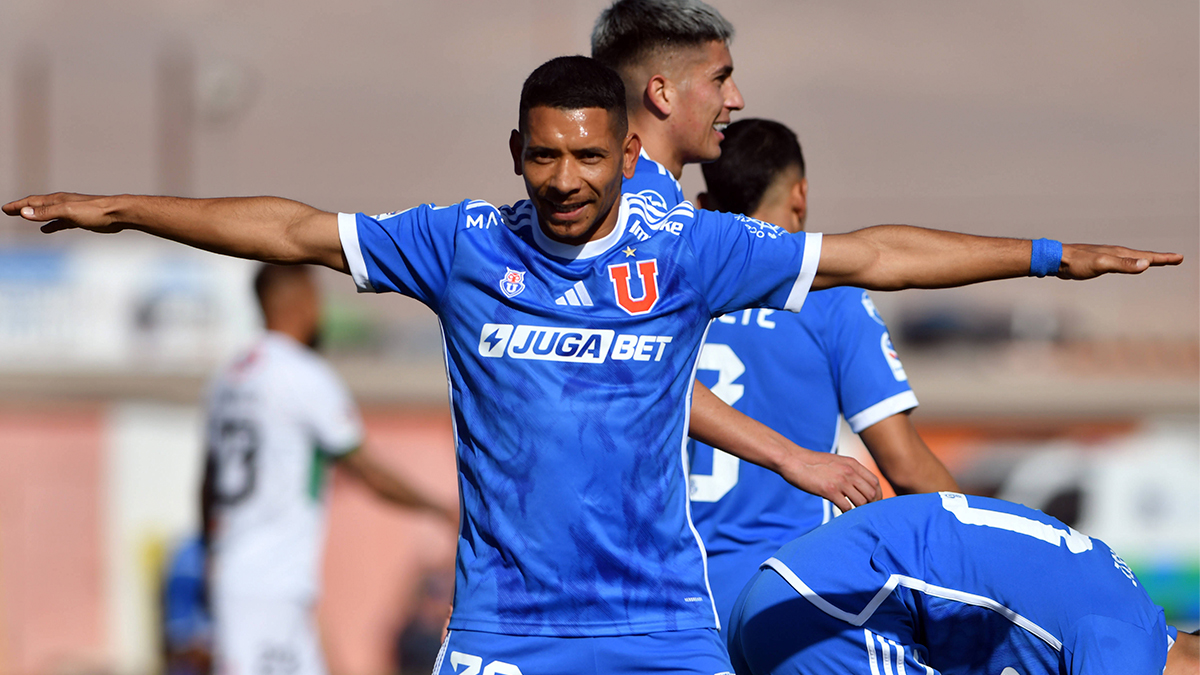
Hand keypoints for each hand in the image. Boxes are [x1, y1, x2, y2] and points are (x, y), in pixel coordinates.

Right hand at [3, 193, 124, 232]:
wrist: (118, 213)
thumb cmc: (95, 211)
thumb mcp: (67, 211)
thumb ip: (46, 212)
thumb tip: (25, 212)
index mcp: (57, 200)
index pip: (32, 202)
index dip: (18, 206)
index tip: (5, 209)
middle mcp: (62, 204)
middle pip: (37, 206)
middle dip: (23, 209)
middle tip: (9, 211)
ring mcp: (71, 211)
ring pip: (48, 214)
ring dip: (35, 216)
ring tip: (23, 218)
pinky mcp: (79, 220)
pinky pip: (60, 222)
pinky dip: (51, 225)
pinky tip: (46, 230)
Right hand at [775, 448, 879, 509]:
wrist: (794, 460)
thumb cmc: (812, 463)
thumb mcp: (836, 461)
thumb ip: (848, 470)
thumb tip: (857, 485)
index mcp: (852, 464)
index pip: (875, 482)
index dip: (878, 494)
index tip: (874, 503)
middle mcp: (849, 472)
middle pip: (872, 493)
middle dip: (872, 505)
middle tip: (867, 513)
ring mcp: (840, 481)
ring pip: (862, 502)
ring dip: (860, 511)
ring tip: (855, 514)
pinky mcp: (829, 491)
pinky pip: (847, 507)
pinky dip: (847, 514)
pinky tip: (843, 514)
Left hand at [1059, 243, 1182, 278]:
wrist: (1055, 259)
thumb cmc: (1077, 262)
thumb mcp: (1102, 264)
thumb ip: (1123, 265)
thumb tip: (1146, 265)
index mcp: (1120, 253)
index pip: (1147, 257)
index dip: (1164, 259)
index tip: (1180, 258)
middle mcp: (1116, 253)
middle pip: (1143, 256)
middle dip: (1160, 258)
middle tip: (1176, 259)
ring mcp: (1107, 257)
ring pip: (1132, 259)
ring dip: (1146, 260)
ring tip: (1156, 261)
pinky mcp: (1098, 263)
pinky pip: (1120, 263)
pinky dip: (1130, 264)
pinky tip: (1127, 266)